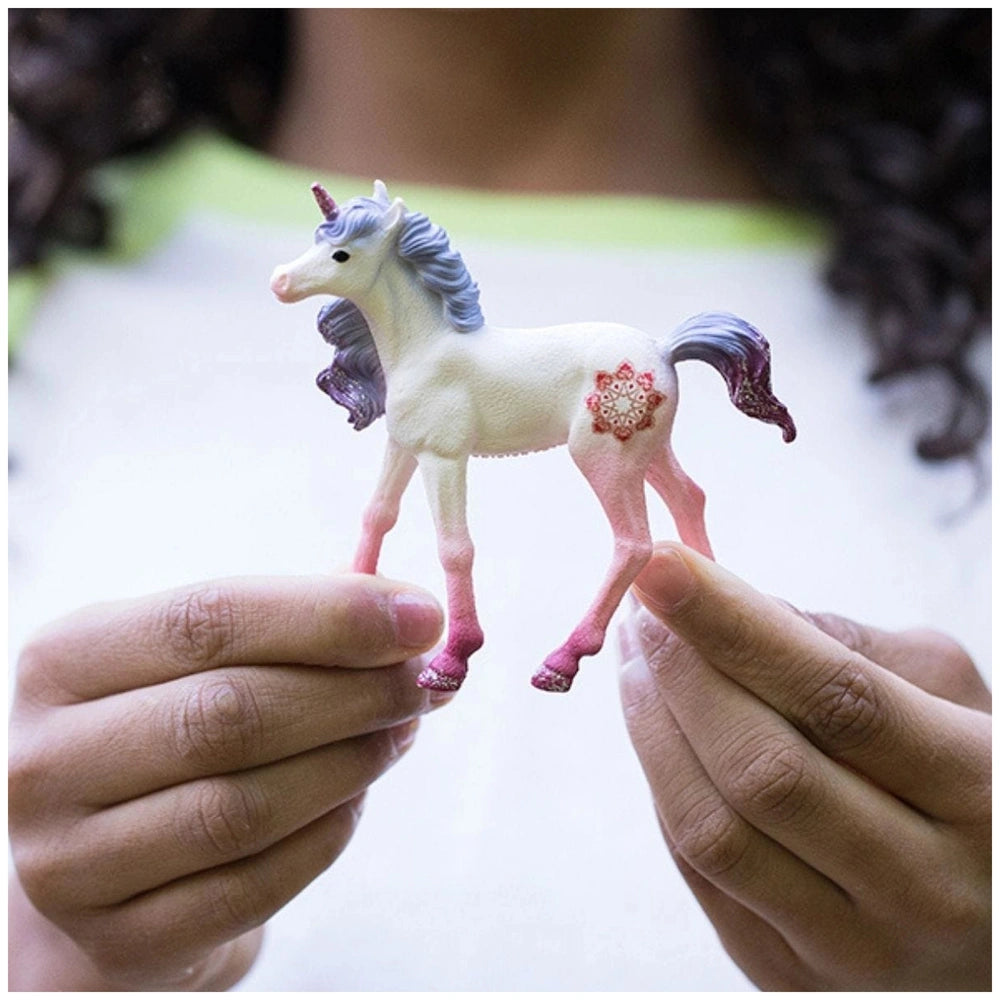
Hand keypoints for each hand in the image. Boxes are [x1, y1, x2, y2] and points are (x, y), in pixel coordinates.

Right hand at [9, 573, 445, 990]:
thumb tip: (408, 614)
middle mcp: (45, 759)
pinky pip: (253, 886)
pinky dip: (328, 832)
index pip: (209, 619)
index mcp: (64, 658)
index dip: (330, 615)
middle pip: (229, 713)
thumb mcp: (193, 659)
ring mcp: (69, 861)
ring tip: (399, 732)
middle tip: (419, 682)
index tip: (420, 616)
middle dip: (353, 692)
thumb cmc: (163, 727)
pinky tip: (357, 796)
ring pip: (243, 807)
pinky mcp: (119, 938)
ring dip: (351, 762)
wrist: (95, 856)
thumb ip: (292, 627)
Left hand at [619, 543, 989, 989]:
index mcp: (980, 796)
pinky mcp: (788, 979)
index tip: (663, 565)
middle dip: (683, 672)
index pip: (838, 698)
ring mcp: (854, 952)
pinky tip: (655, 726)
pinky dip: (663, 785)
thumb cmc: (972, 787)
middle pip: (763, 769)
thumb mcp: (952, 700)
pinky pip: (699, 873)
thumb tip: (729, 607)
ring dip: (652, 728)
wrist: (991, 930)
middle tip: (642, 604)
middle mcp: (923, 888)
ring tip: (635, 658)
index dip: (736, 626)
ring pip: (713, 831)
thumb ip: (851, 648)